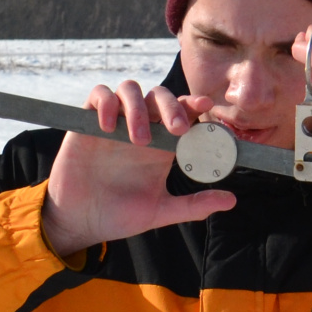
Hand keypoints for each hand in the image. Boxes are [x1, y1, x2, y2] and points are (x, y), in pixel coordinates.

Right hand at [40, 81, 238, 257]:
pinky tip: (108, 128)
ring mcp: (114, 123)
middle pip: (159, 95)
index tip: (206, 107)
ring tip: (139, 139)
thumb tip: (231, 201)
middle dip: (172, 106)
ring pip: (130, 89)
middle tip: (176, 130)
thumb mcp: (160, 211)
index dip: (194, 104)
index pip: (182, 112)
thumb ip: (194, 206)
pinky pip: (98, 96)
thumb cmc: (119, 216)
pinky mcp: (88, 123)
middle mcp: (141, 128)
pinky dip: (106, 103)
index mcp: (162, 145)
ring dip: (138, 108)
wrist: (80, 222)